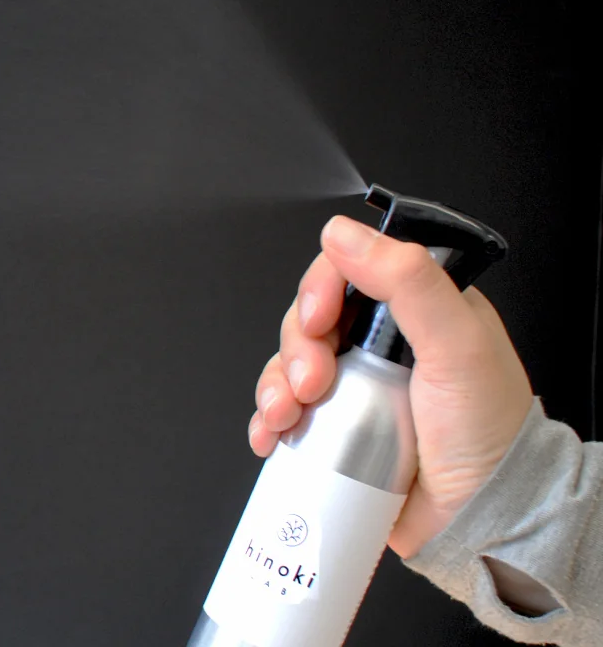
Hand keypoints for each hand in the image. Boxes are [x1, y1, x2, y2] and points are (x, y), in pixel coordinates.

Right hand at [247, 215, 534, 559]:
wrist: (485, 522)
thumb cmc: (488, 434)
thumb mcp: (457, 345)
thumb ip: (407, 280)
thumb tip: (343, 233)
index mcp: (412, 309)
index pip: (347, 273)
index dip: (319, 289)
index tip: (317, 321)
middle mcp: (378, 345)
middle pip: (309, 320)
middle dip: (297, 348)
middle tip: (312, 385)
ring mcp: (354, 388)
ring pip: (289, 365)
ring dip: (275, 386)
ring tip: (288, 418)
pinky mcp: (335, 430)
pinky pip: (286, 412)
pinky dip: (268, 421)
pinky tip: (272, 436)